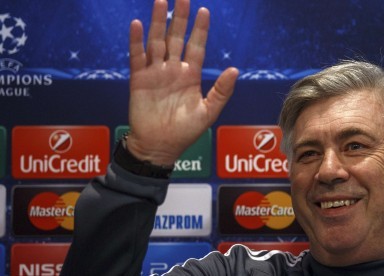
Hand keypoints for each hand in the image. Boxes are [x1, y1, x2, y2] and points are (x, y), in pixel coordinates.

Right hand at [126, 0, 238, 165]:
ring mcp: (155, 72)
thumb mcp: (208, 112)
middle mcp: (173, 69)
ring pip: (157, 42)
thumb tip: (236, 70)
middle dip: (180, 18)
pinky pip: (137, 56)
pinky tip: (137, 24)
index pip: (196, 46)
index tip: (204, 11)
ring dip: (157, 23)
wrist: (159, 146)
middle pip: (176, 38)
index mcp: (190, 75)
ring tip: (160, 2)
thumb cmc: (185, 132)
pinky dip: (136, 41)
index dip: (200, 29)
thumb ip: (221, 91)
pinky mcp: (139, 79)